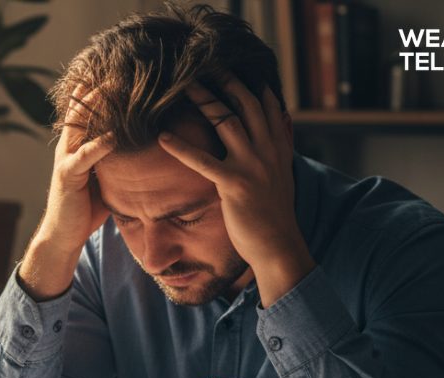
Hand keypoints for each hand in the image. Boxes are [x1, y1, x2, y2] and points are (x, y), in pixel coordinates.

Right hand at [19, 86, 112, 300]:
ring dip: (98, 106)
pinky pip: (86, 155)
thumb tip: (144, 151)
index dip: (99, 91)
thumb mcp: (105, 178)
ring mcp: (66, 160)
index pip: (86, 110)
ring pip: (80, 125)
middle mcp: (68, 147)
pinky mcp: (68, 175)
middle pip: (81, 109)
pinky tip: (116, 133)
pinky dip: (101, 143)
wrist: (64, 236)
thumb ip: (116, 161)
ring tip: (116, 89)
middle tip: (120, 69)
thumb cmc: (86, 209)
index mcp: (76, 146)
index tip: (119, 73)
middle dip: (99, 89)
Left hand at [158, 78, 314, 306]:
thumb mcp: (280, 174)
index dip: (249, 83)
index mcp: (278, 146)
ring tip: (181, 86)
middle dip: (224, 81)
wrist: (278, 246)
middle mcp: (268, 150)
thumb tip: (280, 121)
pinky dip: (181, 146)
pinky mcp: (234, 184)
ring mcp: (252, 165)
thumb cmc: (273, 214)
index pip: (266, 103)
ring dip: (203, 100)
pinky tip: (163, 137)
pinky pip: (203, 160)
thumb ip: (277, 147)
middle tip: (202, 66)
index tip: (231, 66)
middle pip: (245, 103)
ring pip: (226, 120)